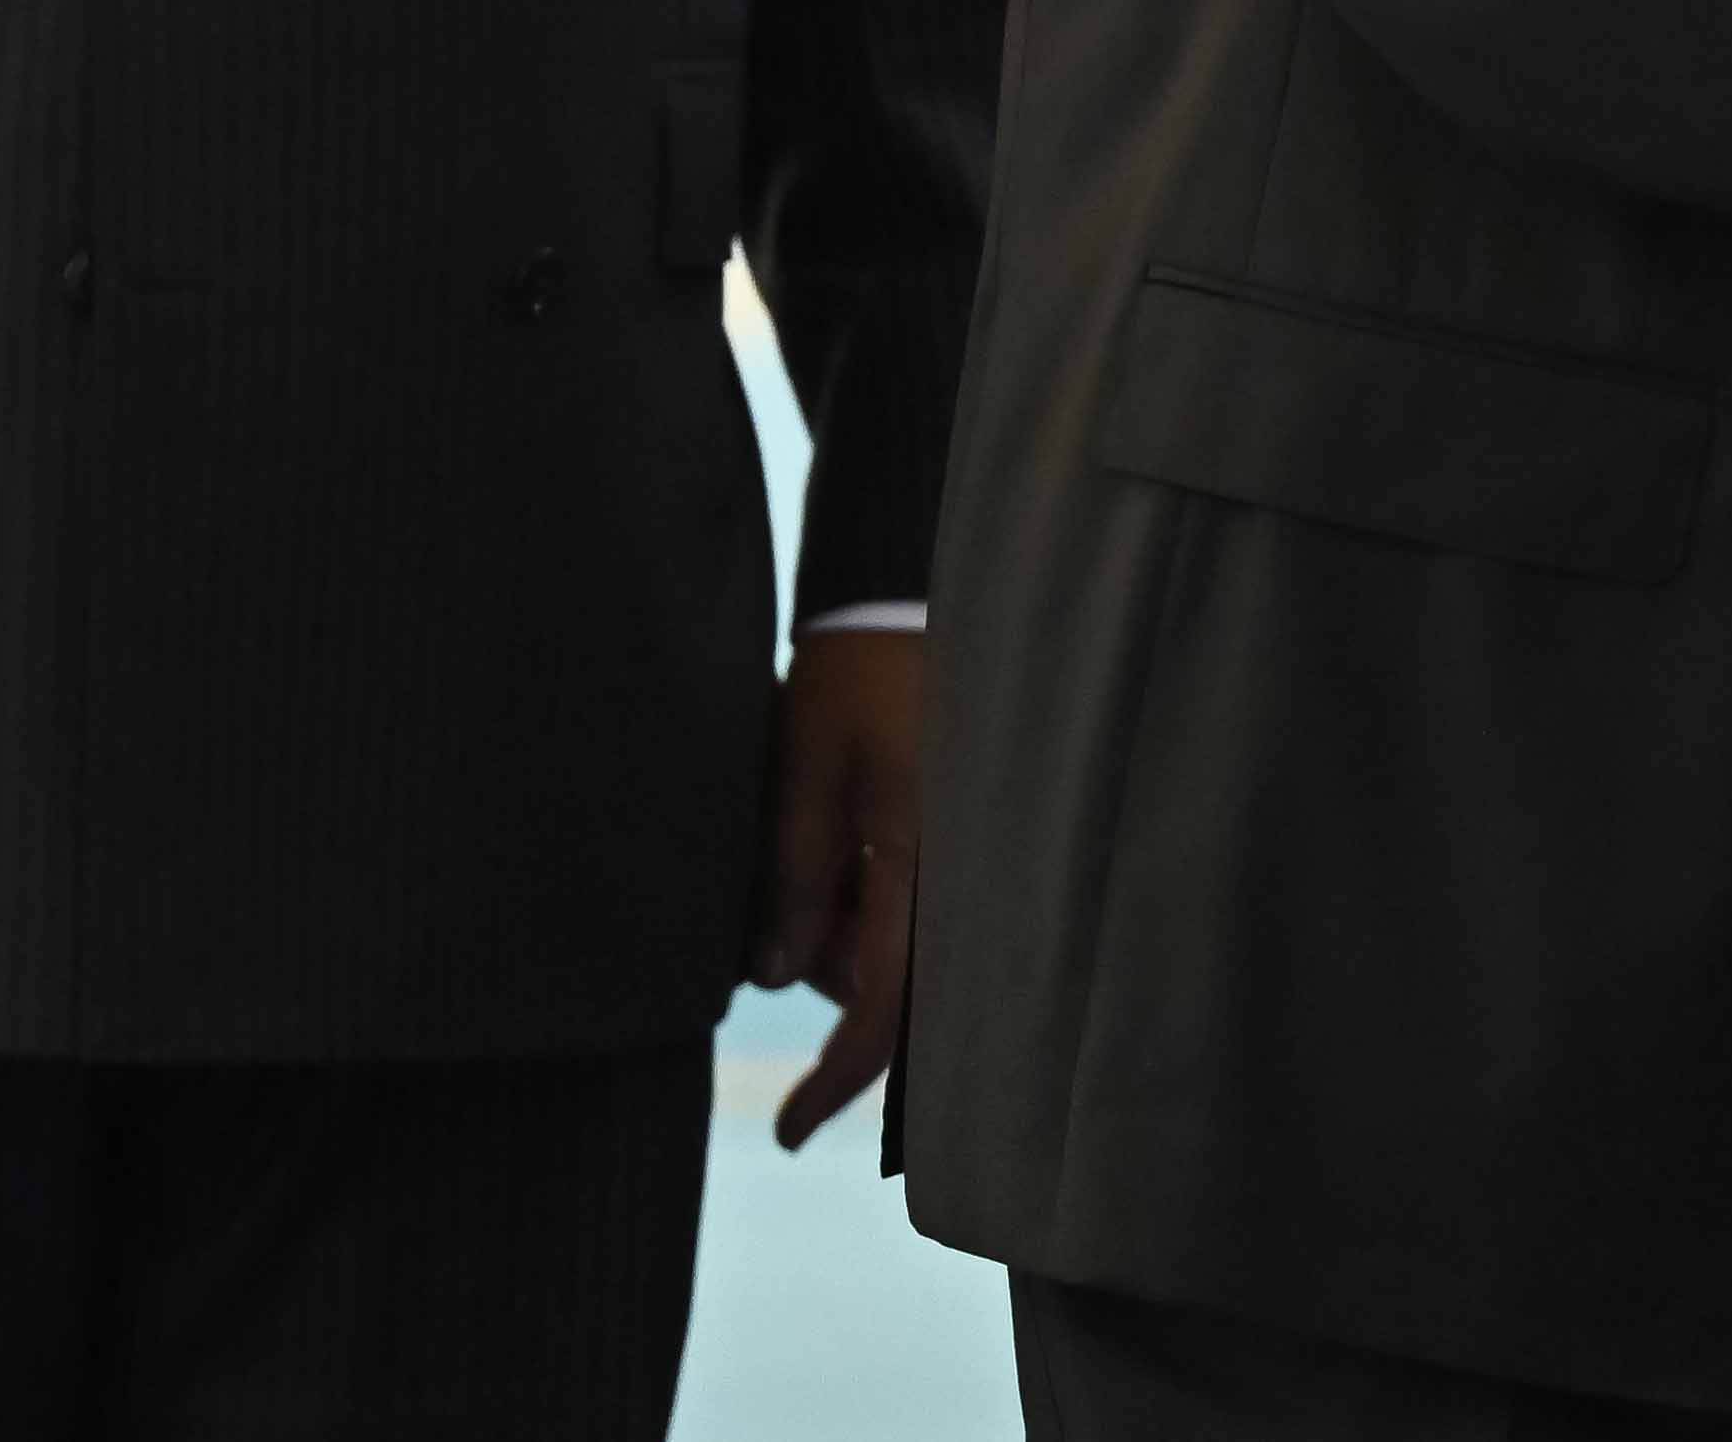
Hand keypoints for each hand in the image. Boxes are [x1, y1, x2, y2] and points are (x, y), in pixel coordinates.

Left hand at [748, 625, 921, 1149]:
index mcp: (924, 860)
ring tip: (806, 837)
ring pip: (897, 948)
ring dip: (843, 934)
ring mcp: (961, 854)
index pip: (885, 1008)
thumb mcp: (805, 769)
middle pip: (888, 985)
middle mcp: (958, 870)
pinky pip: (909, 906)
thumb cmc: (851, 676)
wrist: (901, 598)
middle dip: (827, 980)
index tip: (787, 1132)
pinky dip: (863, 903)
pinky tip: (838, 838)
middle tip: (770, 911)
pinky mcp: (954, 835)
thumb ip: (797, 874)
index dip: (835, 1081)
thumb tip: (776, 976)